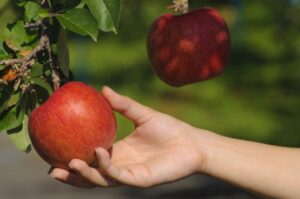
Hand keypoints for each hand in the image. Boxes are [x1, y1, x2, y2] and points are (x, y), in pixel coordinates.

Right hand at [50, 86, 203, 187]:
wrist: (192, 142)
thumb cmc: (169, 129)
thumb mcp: (142, 114)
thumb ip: (123, 104)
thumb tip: (102, 88)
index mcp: (119, 152)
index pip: (92, 159)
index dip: (74, 159)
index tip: (55, 152)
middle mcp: (121, 165)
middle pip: (92, 175)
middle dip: (73, 175)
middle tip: (52, 169)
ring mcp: (130, 174)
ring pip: (102, 179)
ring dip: (85, 174)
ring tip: (70, 162)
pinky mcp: (141, 179)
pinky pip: (121, 176)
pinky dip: (108, 168)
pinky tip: (100, 154)